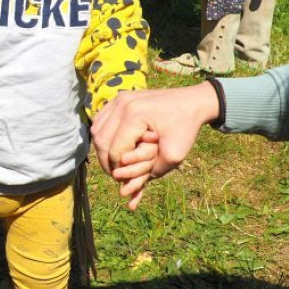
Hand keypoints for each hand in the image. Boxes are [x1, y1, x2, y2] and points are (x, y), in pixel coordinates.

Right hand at [91, 83, 219, 206]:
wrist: (192, 102)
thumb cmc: (186, 128)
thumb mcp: (174, 155)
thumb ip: (151, 173)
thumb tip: (127, 190)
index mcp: (135, 115)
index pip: (115, 150)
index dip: (117, 170)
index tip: (124, 181)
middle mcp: (122, 104)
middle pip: (101, 140)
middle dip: (106, 162)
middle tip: (115, 175)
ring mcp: (119, 98)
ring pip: (96, 130)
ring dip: (102, 149)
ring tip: (113, 162)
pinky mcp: (118, 98)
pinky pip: (101, 121)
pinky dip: (103, 136)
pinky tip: (112, 146)